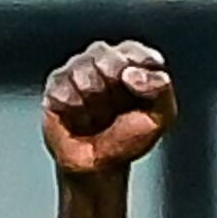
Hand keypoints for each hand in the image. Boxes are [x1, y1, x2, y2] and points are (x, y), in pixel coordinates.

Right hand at [43, 41, 177, 176]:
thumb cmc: (129, 139)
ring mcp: (77, 71)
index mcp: (132, 65)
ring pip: (81, 67)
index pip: (134, 50)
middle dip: (112, 80)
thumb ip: (160, 90)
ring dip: (94, 96)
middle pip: (104, 53)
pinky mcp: (56, 85)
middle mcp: (103, 62)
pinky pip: (62, 84)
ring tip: (97, 115)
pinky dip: (75, 104)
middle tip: (115, 104)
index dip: (136, 65)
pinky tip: (80, 116)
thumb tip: (133, 74)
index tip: (134, 85)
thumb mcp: (159, 117)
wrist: (98, 167)